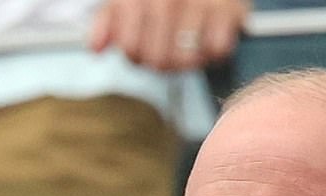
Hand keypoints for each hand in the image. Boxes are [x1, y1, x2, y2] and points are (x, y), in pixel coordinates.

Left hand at [89, 0, 248, 70]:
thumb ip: (109, 19)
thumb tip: (95, 47)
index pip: (131, 46)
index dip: (135, 53)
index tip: (141, 45)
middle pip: (158, 59)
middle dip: (161, 60)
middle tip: (167, 47)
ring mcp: (201, 1)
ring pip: (185, 59)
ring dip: (186, 59)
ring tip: (187, 44)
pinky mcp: (229, 10)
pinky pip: (216, 50)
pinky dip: (213, 50)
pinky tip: (208, 35)